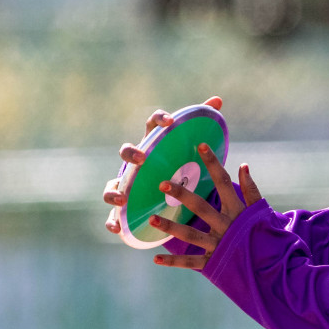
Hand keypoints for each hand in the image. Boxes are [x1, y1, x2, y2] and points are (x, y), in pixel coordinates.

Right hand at [103, 95, 223, 231]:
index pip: (151, 126)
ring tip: (123, 198)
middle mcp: (135, 164)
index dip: (158, 120)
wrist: (166, 195)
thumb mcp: (192, 150)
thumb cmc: (178, 167)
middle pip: (126, 153)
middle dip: (131, 154)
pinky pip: (113, 217)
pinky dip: (112, 222)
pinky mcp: (123, 211)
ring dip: (113, 191)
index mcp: (153, 146)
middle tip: (143, 159)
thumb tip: (218, 99)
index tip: (170, 121)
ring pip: (111, 186)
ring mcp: (125, 186)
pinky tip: (116, 228)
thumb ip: (203, 122)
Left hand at [148, 142, 262, 269]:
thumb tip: (243, 166)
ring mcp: (219, 246)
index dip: (213, 163)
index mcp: (237, 211)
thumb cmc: (266, 237)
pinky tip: (156, 259)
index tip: (200, 146)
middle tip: (163, 183)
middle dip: (183, 195)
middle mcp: (226, 227)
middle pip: (201, 207)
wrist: (274, 268)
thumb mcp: (261, 212)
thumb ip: (251, 190)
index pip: (224, 182)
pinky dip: (174, 262)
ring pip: (191, 235)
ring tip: (152, 219)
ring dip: (171, 227)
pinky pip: (192, 263)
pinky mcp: (214, 263)